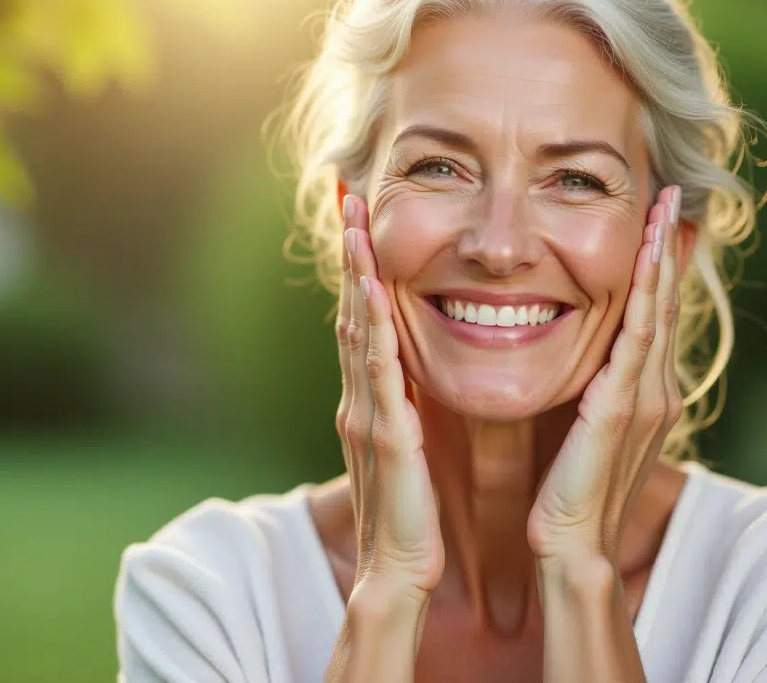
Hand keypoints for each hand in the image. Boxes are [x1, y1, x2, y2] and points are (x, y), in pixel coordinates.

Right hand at [336, 194, 444, 599]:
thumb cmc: (412, 515)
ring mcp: (367, 412)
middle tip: (352, 196)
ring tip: (355, 223)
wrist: (399, 571)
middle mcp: (360, 397)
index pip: (363, 319)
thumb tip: (415, 374)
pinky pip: (378, 369)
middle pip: (351, 310)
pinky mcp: (386, 433)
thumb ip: (406, 408)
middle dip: (351, 253)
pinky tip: (370, 290)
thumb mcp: (409, 448)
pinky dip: (371, 326)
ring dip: (355, 273)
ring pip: (357, 329)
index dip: (361, 267)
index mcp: (372, 398)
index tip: (364, 220)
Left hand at [528, 185, 683, 565]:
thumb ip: (592, 394)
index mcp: (642, 391)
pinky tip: (647, 256)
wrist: (572, 545)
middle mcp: (654, 387)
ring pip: (657, 309)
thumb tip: (585, 364)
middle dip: (669, 245)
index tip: (659, 218)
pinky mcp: (622, 406)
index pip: (653, 313)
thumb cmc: (570, 493)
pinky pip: (636, 336)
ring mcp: (644, 396)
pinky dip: (645, 292)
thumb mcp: (584, 430)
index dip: (659, 264)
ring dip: (662, 255)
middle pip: (664, 301)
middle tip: (673, 192)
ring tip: (666, 206)